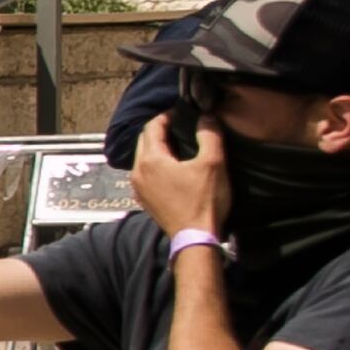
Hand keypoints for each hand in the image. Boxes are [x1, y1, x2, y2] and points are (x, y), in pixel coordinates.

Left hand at [132, 107, 228, 237]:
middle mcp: (137, 171)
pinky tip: (172, 165)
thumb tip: (206, 116)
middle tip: (180, 125)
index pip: (151, 127)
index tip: (182, 112)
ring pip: (143, 157)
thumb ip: (209, 135)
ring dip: (157, 147)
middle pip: (144, 141)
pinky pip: (145, 173)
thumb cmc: (203, 200)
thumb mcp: (213, 163)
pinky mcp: (144, 199)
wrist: (194, 238)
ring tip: (178, 142)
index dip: (166, 116)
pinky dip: (156, 163)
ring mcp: (138, 187)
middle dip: (159, 129)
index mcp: (150, 160)